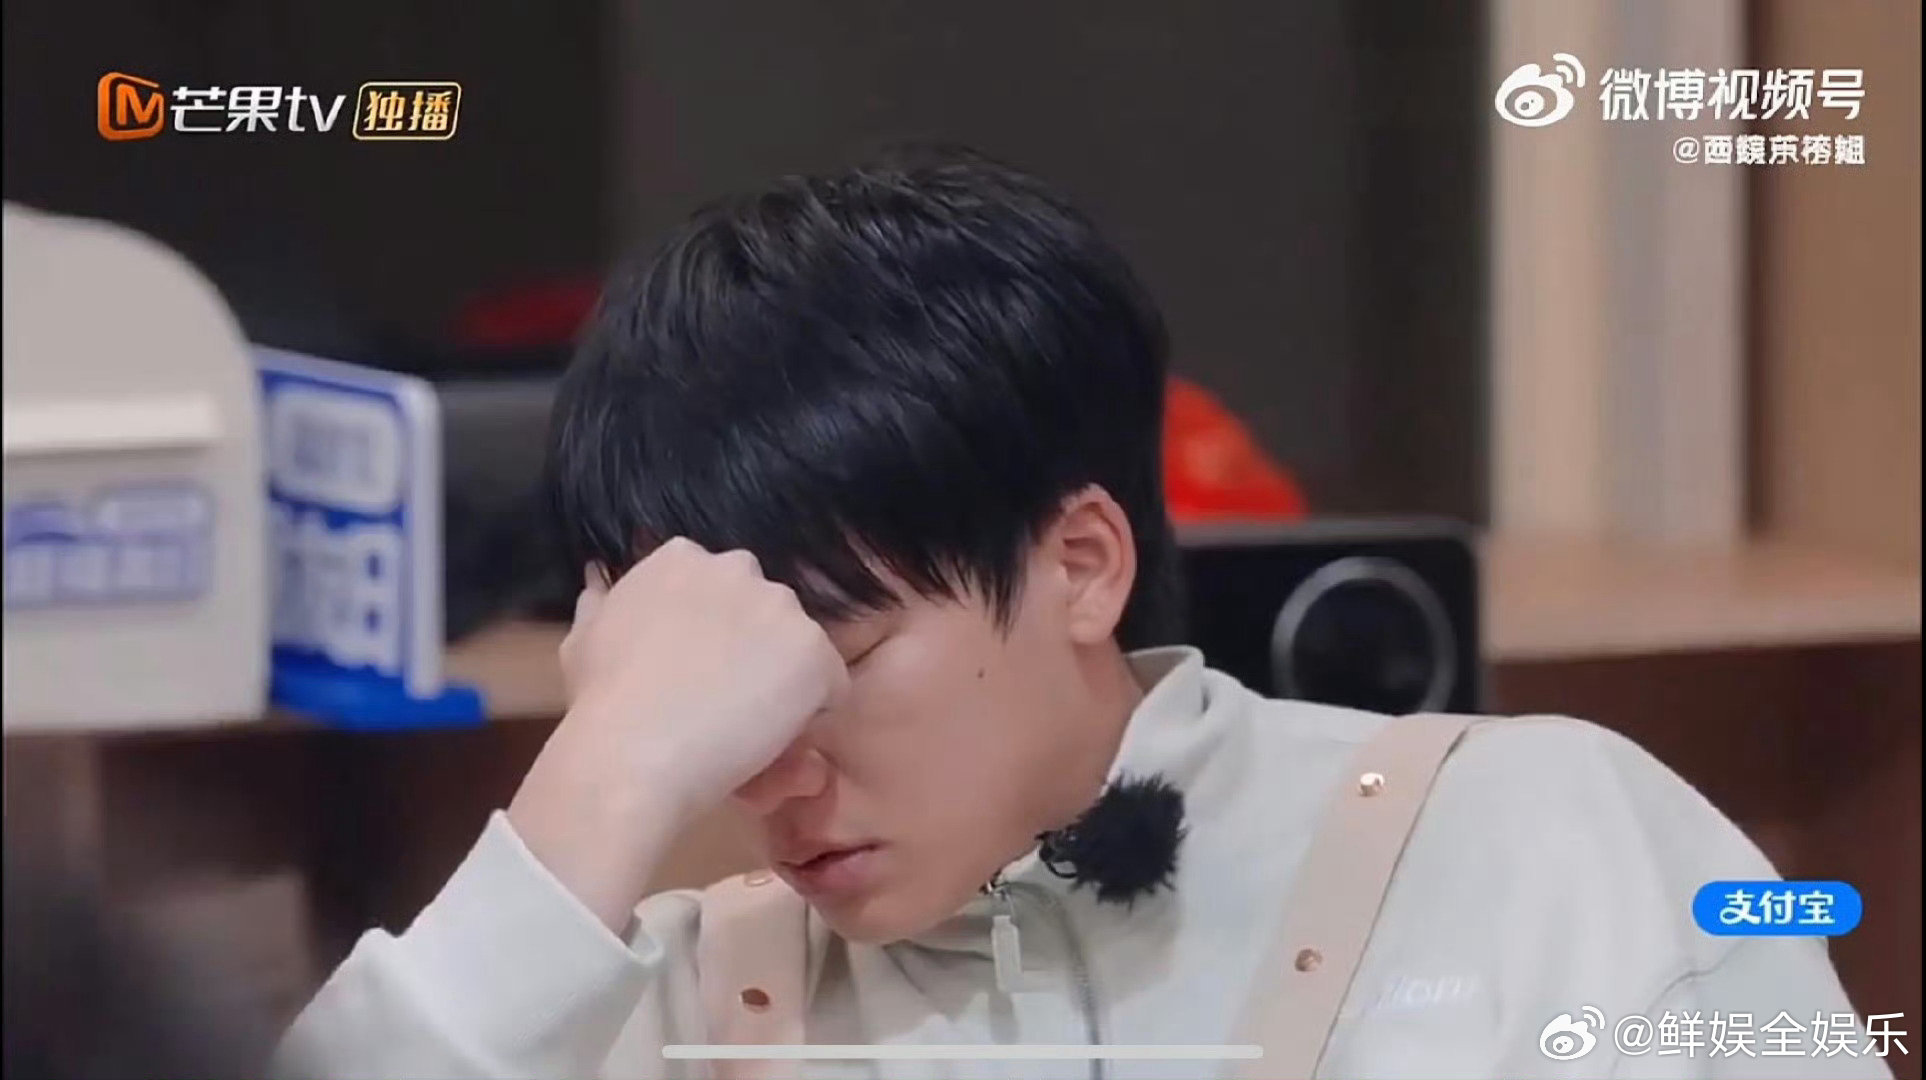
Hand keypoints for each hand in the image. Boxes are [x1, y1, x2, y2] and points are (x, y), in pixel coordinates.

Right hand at [508, 538, 848, 928]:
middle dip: (754, 648)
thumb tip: (598, 578)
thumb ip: (602, 604)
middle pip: (765, 610)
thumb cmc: (600, 702)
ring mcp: (781, 607)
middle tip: (725, 699)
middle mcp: (737, 568)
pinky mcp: (814, 651)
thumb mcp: (584, 639)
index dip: (715, 631)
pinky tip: (771, 739)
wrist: (633, 749)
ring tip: (746, 725)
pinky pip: (830, 688)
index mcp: (682, 557)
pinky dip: (810, 716)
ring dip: (782, 681)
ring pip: (799, 648)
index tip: (696, 667)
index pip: (720, 585)